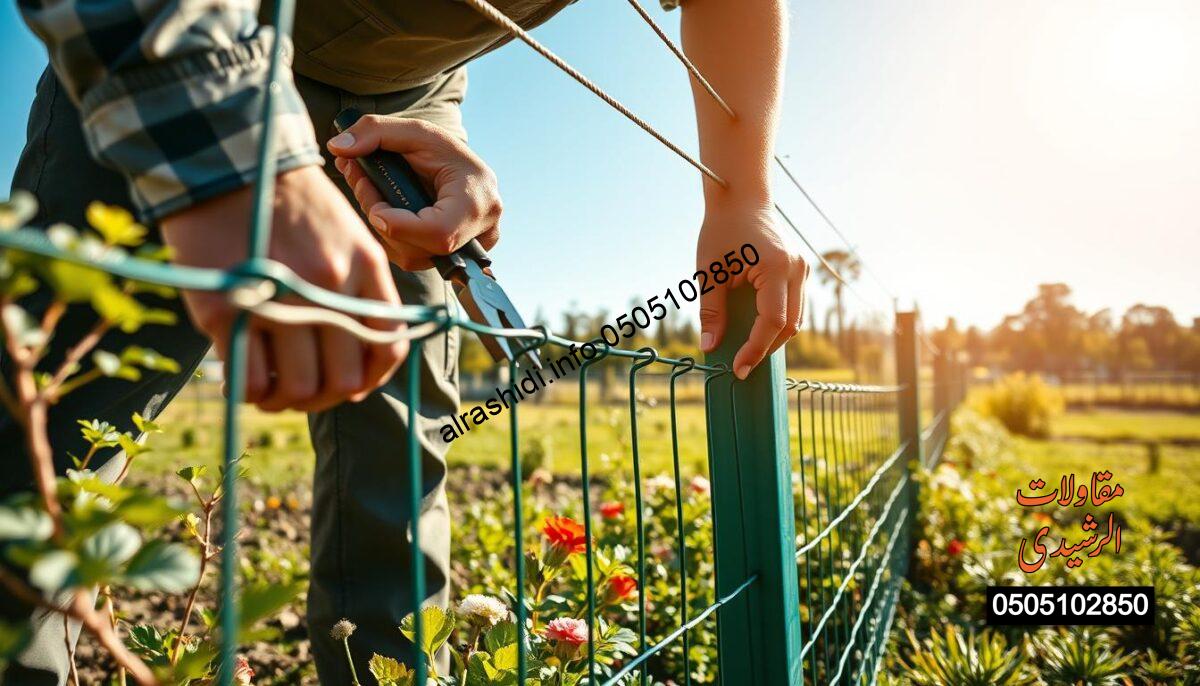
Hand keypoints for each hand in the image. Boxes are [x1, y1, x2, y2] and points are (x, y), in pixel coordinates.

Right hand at [161, 165, 406, 411]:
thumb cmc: (290, 203)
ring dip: (286, 401)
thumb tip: (355, 355)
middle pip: (343, 379)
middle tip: (302, 393)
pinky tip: (244, 382)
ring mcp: (278, 298)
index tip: (351, 385)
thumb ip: (359, 287)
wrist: (230, 161)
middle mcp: (328, 285)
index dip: (371, 378)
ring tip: (271, 391)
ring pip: (299, 388)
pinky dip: (250, 393)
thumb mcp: (346, 233)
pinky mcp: (227, 309)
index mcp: (365, 265)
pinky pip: (249, 381)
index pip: (388, 345)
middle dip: (325, 398)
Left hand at [327, 115, 501, 270]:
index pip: (439, 233)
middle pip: (420, 249)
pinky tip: (386, 210)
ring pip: (414, 258)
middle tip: (360, 183)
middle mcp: (483, 231)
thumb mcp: (413, 131)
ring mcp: (472, 249)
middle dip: (382, 221)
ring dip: (384, 229)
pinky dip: (394, 237)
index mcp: (477, 200)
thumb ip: (374, 132)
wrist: (461, 169)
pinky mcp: (457, 257)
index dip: (399, 225)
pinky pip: (416, 259)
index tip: (374, 205)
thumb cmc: (441, 150)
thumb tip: (337, 147)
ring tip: (371, 193)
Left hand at [696, 201, 807, 379]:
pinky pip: (793, 307)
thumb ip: (711, 310)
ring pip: (795, 319)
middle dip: (765, 349)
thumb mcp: (709, 271)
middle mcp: (797, 269)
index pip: (772, 322)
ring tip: (746, 352)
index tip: (737, 368)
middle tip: (740, 366)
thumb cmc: (721, 230)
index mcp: (777, 267)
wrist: (740, 199)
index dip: (756, 349)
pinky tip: (755, 332)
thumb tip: (709, 347)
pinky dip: (776, 324)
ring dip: (772, 339)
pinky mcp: (799, 271)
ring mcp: (802, 269)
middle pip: (789, 326)